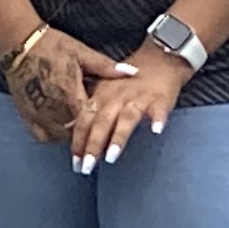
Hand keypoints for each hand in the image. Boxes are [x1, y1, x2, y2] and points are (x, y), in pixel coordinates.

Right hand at [2, 28, 130, 148]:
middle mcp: (52, 107)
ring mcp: (38, 113)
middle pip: (75, 132)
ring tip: (84, 138)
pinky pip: (42, 136)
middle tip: (100, 143)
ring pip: (59, 136)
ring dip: (72, 137)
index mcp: (69, 92)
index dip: (101, 131)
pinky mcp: (26, 114)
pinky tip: (61, 132)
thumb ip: (106, 67)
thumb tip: (132, 72)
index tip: (111, 139)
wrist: (20, 44)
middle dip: (88, 137)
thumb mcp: (81, 53)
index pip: (89, 119)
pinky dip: (53, 136)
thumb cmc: (52, 46)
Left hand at [70, 44, 194, 171]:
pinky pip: (158, 110)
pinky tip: (156, 131)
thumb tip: (69, 131)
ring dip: (118, 137)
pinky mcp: (159, 98)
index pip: (84, 121)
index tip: (74, 163)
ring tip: (111, 157)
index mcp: (101, 97)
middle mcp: (116, 98)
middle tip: (87, 167)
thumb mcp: (104, 90)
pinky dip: (158, 119)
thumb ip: (90, 110)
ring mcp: (138, 98)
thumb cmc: (128, 81)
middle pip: (102, 122)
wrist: (158, 60)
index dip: (78, 141)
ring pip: (126, 118)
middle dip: (93, 145)